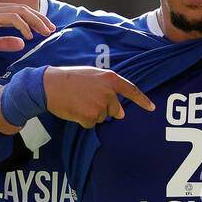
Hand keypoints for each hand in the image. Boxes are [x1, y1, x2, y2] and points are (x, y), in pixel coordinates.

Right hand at [0, 0, 55, 60]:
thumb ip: (6, 42)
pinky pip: (12, 18)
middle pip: (24, 9)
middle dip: (40, 19)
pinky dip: (24, 26)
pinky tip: (29, 36)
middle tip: (51, 30)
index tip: (47, 30)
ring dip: (35, 22)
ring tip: (45, 33)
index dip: (35, 20)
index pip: (20, 12)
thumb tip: (23, 43)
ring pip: (21, 11)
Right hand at [41, 66, 155, 128]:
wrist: (49, 85)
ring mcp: (100, 105)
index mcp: (110, 78)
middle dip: (103, 108)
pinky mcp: (91, 116)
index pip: (131, 90)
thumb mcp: (92, 76)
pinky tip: (74, 109)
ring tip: (78, 101)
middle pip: (114, 109)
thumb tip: (121, 114)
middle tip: (85, 98)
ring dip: (91, 113)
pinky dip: (83, 120)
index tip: (152, 108)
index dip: (142, 100)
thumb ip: (109, 91)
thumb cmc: (70, 79)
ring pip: (102, 117)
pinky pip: (91, 124)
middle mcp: (109, 92)